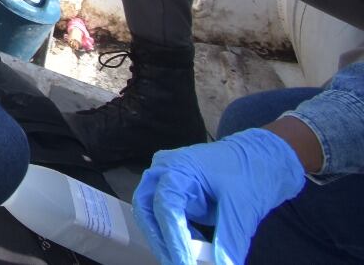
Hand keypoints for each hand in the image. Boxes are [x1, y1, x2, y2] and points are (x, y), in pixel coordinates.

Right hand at [133, 128, 305, 264]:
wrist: (262, 157)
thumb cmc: (250, 171)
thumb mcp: (243, 207)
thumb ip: (230, 239)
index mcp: (177, 167)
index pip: (166, 206)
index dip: (173, 238)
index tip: (185, 263)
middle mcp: (164, 173)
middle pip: (148, 211)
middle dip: (161, 241)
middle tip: (178, 263)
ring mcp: (167, 182)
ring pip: (154, 217)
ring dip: (169, 240)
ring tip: (189, 258)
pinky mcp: (177, 195)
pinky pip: (168, 218)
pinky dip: (180, 235)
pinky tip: (198, 246)